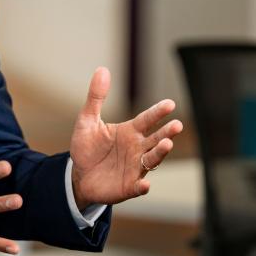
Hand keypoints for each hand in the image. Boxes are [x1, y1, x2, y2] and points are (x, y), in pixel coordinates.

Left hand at [70, 67, 182, 209]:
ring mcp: (135, 167)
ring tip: (167, 144)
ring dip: (160, 153)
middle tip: (177, 125)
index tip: (170, 104)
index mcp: (130, 131)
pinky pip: (138, 186)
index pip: (147, 119)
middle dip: (167, 132)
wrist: (78, 175)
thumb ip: (96, 97)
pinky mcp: (128, 186)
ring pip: (152, 159)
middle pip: (156, 139)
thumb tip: (102, 69)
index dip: (158, 112)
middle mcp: (137, 148)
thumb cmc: (87, 147)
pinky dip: (142, 186)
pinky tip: (145, 184)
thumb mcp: (87, 120)